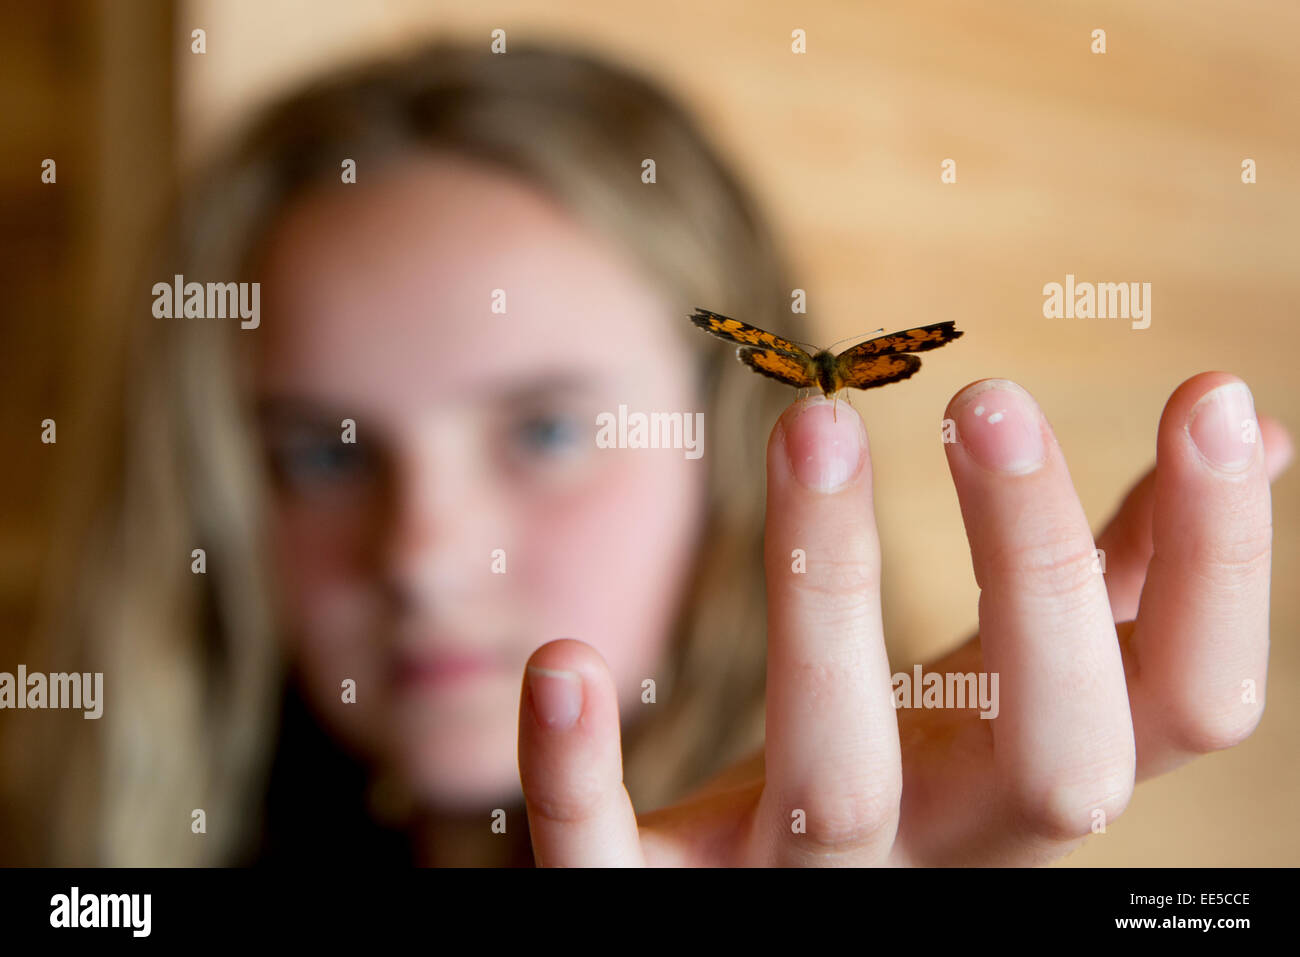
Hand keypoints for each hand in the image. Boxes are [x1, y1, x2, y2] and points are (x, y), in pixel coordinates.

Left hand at [516, 372, 1291, 864]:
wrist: (780, 906)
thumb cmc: (919, 769)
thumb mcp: (1015, 681)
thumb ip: (1120, 576)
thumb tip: (1255, 430)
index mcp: (1037, 780)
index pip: (1185, 702)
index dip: (1219, 565)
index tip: (1203, 390)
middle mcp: (947, 850)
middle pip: (1049, 757)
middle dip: (1038, 578)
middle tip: (992, 398)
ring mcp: (802, 889)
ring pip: (836, 776)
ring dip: (824, 599)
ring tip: (814, 421)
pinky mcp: (667, 906)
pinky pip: (617, 867)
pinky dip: (583, 780)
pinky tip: (561, 663)